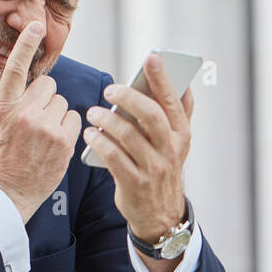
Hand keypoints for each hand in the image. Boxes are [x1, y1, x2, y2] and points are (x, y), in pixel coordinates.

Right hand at [0, 21, 81, 222]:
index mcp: (3, 108)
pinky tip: (52, 138)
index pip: (16, 68)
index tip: (35, 26)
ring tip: (40, 130)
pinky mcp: (64, 142)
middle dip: (41, 95)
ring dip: (53, 111)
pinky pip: (73, 117)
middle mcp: (26, 114)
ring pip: (60, 101)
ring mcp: (47, 128)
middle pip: (46, 84)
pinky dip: (65, 125)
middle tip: (31, 114)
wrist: (7, 194)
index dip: (26, 43)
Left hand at [82, 54, 194, 241]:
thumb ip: (179, 114)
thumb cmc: (162, 167)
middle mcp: (170, 148)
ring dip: (108, 121)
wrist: (160, 213)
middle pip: (151, 116)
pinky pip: (114, 158)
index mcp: (181, 133)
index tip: (151, 57)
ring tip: (93, 112)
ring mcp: (153, 167)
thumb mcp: (177, 142)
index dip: (162, 78)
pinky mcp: (134, 183)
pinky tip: (89, 134)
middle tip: (109, 89)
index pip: (173, 101)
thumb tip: (182, 83)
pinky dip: (99, 143)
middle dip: (129, 98)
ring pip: (129, 137)